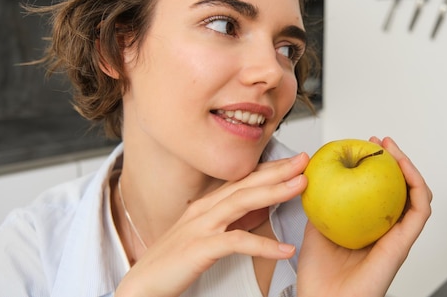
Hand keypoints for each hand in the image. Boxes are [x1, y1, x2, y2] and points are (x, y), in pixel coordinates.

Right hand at [115, 152, 308, 296]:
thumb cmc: (173, 263)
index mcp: (206, 205)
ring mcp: (200, 226)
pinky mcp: (199, 248)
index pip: (242, 180)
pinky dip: (262, 245)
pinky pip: (236, 243)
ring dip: (274, 191)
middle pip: (246, 183)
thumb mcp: (205, 236)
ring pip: (243, 201)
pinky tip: (284, 248)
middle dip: (277, 170)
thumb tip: (258, 213)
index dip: (269, 169)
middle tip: (305, 161)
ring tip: (300, 186)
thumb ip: (230, 222)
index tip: (294, 162)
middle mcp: (204, 210)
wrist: (141, 286)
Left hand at [296, 136, 431, 296]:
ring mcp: (398, 237)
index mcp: (370, 227)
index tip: (366, 145)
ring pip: (417, 196)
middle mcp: (388, 231)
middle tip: (381, 141)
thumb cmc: (318, 274)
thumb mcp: (317, 227)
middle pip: (403, 190)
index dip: (379, 167)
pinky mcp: (404, 245)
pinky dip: (417, 187)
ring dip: (409, 168)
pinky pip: (420, 212)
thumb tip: (318, 174)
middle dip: (396, 161)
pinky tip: (403, 169)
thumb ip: (322, 204)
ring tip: (393, 149)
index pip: (382, 192)